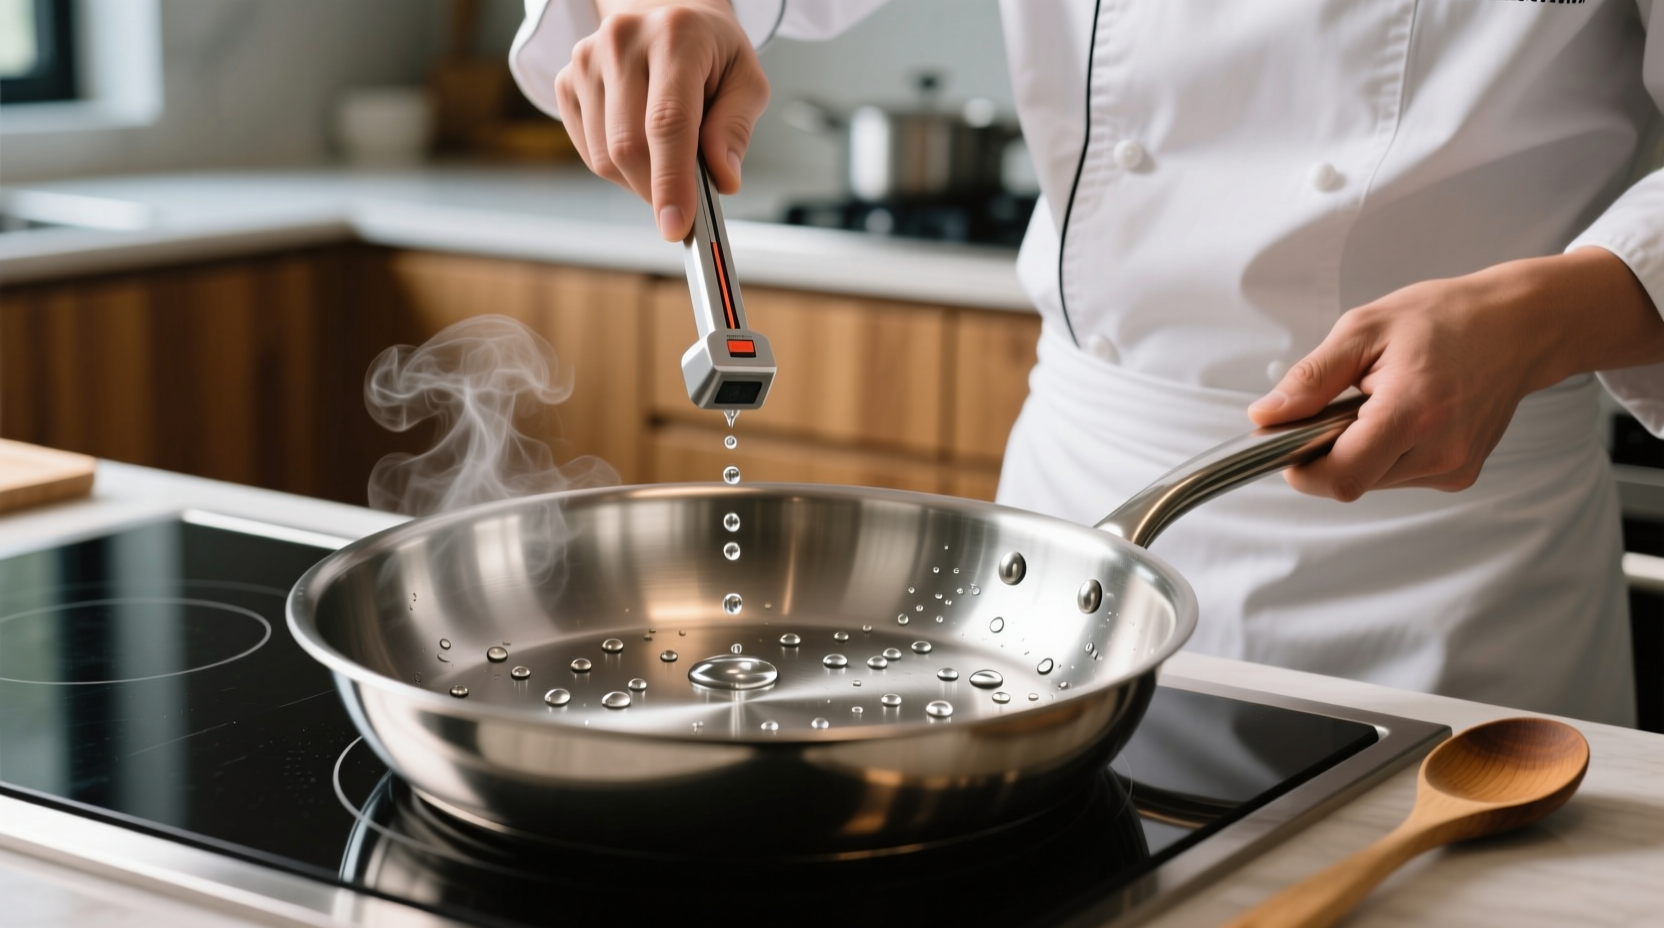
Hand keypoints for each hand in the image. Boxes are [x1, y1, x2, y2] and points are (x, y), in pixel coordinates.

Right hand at [556, 0, 769, 239]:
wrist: (666, 16)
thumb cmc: (710, 51)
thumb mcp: (745, 80)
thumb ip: (735, 129)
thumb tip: (721, 179)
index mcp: (675, 36)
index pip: (667, 122)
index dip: (671, 180)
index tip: (676, 225)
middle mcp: (622, 41)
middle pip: (629, 146)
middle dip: (657, 189)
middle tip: (683, 201)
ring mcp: (587, 60)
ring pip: (604, 157)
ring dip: (639, 179)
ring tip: (667, 155)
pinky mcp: (567, 81)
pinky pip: (588, 152)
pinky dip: (618, 167)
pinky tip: (641, 144)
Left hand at [1248, 248, 1663, 500]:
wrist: (1518, 326)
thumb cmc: (1446, 318)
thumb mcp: (1364, 330)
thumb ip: (1311, 378)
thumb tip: (1266, 416)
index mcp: (1413, 412)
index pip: (1341, 476)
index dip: (1302, 468)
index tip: (1288, 441)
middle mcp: (1441, 450)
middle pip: (1352, 481)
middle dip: (1328, 452)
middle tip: (1339, 405)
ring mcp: (1455, 467)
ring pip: (1373, 481)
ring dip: (1358, 451)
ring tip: (1378, 402)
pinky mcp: (1460, 474)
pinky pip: (1399, 476)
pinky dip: (1385, 452)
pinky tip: (1402, 415)